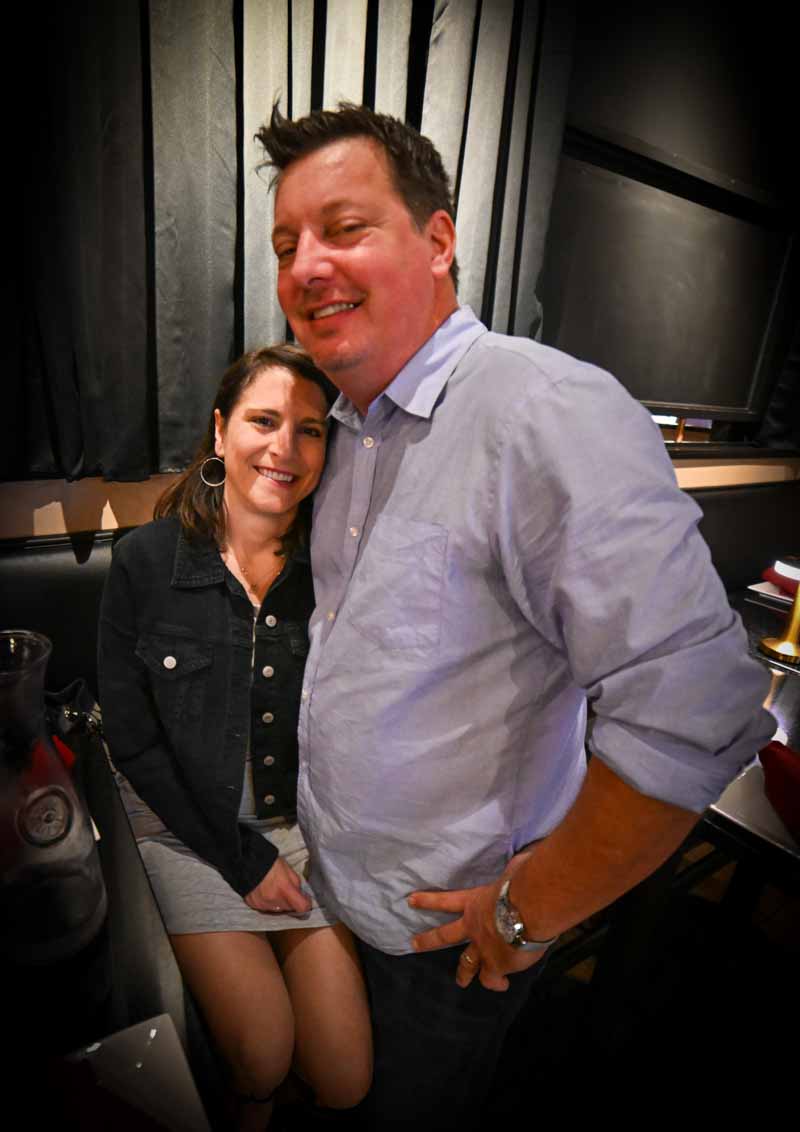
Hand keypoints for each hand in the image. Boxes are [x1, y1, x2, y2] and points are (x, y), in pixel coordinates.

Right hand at [244, 857, 311, 914]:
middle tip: (288, 891)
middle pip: (289, 909)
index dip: (306, 904)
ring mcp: (263, 904)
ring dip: (280, 903)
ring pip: (278, 910)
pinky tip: (266, 893)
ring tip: (275, 890)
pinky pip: (266, 908)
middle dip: (291, 902)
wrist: (247, 862)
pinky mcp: (254, 905)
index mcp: (285, 889)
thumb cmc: (270, 863)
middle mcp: (274, 900)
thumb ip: (296, 884)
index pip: (302, 907)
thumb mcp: (288, 870)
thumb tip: (300, 894)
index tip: (305, 899)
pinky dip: (269, 903)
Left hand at [408, 848, 544, 991]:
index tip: (410, 900)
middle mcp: (473, 927)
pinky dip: (496, 982)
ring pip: (466, 964)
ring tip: (461, 981)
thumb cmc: (522, 884)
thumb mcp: (513, 871)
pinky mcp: (496, 966)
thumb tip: (520, 861)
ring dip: (463, 974)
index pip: (446, 900)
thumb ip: (513, 871)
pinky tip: (502, 984)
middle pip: (445, 936)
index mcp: (475, 902)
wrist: (531, 909)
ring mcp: (482, 949)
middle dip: (429, 940)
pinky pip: (492, 979)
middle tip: (414, 944)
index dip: (428, 900)